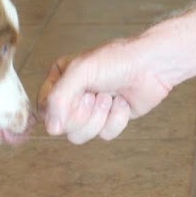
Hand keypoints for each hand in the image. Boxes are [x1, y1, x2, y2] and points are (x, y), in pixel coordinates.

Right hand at [38, 38, 172, 143]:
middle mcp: (72, 96)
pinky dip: (116, 120)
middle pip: (63, 126)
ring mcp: (91, 110)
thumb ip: (59, 98)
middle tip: (96, 95)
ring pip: (81, 135)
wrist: (151, 66)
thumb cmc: (116, 61)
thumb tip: (51, 129)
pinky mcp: (109, 120)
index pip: (44, 108)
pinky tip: (122, 103)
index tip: (77, 98)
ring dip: (99, 117)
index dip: (59, 110)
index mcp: (60, 80)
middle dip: (83, 113)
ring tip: (109, 98)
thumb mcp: (81, 71)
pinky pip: (104, 135)